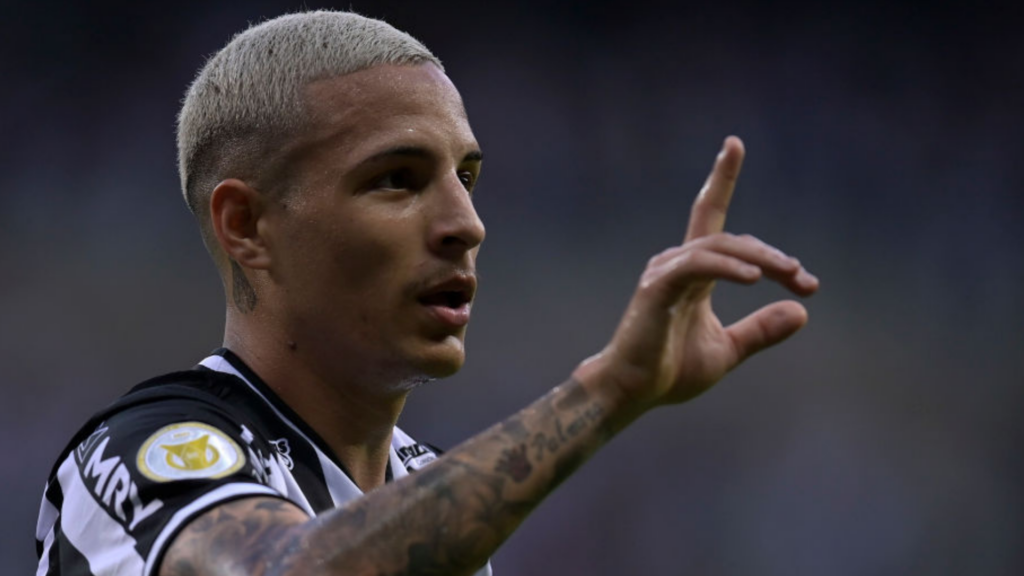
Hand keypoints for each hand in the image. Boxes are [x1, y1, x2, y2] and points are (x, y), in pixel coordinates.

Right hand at [575, 136, 818, 407]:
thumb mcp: (729, 349)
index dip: (721, 179)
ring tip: (791, 274)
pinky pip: (699, 266)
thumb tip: (802, 311)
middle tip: (805, 279)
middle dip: (771, 256)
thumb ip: (761, 329)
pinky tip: (754, 279)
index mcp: (693, 272)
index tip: (734, 144)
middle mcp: (677, 263)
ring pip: (719, 246)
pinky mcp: (657, 288)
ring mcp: (665, 272)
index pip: (709, 215)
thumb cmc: (670, 370)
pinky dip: (728, 267)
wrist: (631, 392)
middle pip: (730, 238)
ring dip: (759, 258)